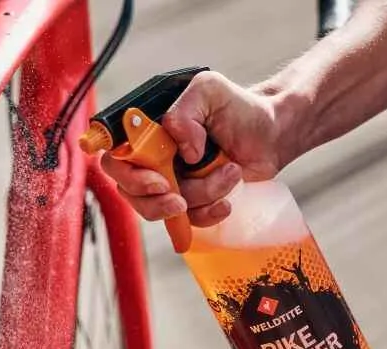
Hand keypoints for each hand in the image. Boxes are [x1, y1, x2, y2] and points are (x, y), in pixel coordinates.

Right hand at [100, 71, 284, 226]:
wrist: (272, 133)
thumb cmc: (238, 107)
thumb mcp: (209, 90)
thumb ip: (185, 113)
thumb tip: (181, 151)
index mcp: (147, 130)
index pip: (114, 153)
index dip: (123, 171)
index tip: (153, 179)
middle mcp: (153, 157)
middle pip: (128, 189)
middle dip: (152, 198)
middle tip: (177, 196)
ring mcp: (171, 181)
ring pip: (161, 207)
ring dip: (200, 195)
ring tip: (230, 172)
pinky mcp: (191, 201)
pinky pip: (186, 221)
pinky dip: (208, 213)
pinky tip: (226, 200)